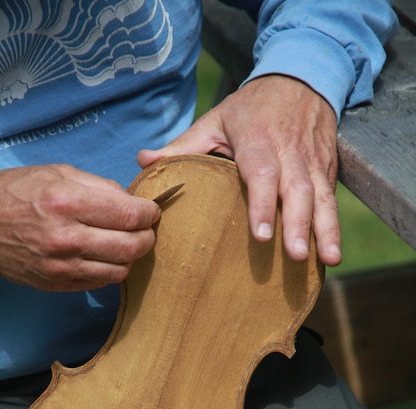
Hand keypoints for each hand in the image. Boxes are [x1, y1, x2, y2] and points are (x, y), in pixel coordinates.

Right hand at [0, 164, 159, 289]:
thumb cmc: (17, 192)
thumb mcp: (58, 173)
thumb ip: (101, 187)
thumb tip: (133, 202)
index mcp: (67, 203)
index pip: (129, 215)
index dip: (149, 213)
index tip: (151, 210)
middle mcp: (66, 238)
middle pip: (131, 247)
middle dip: (147, 237)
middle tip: (144, 228)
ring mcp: (60, 266)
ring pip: (120, 270)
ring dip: (130, 256)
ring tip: (124, 242)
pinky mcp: (56, 284)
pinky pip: (100, 282)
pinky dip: (109, 269)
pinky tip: (103, 255)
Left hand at [139, 75, 340, 265]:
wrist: (302, 80)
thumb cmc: (251, 108)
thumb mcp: (215, 120)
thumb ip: (182, 146)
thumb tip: (143, 162)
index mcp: (258, 139)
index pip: (262, 172)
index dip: (263, 203)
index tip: (262, 235)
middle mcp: (290, 152)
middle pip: (298, 189)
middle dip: (300, 224)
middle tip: (296, 255)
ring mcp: (312, 162)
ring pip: (322, 197)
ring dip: (326, 229)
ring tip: (328, 260)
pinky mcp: (327, 171)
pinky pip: (331, 201)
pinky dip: (334, 227)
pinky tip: (332, 254)